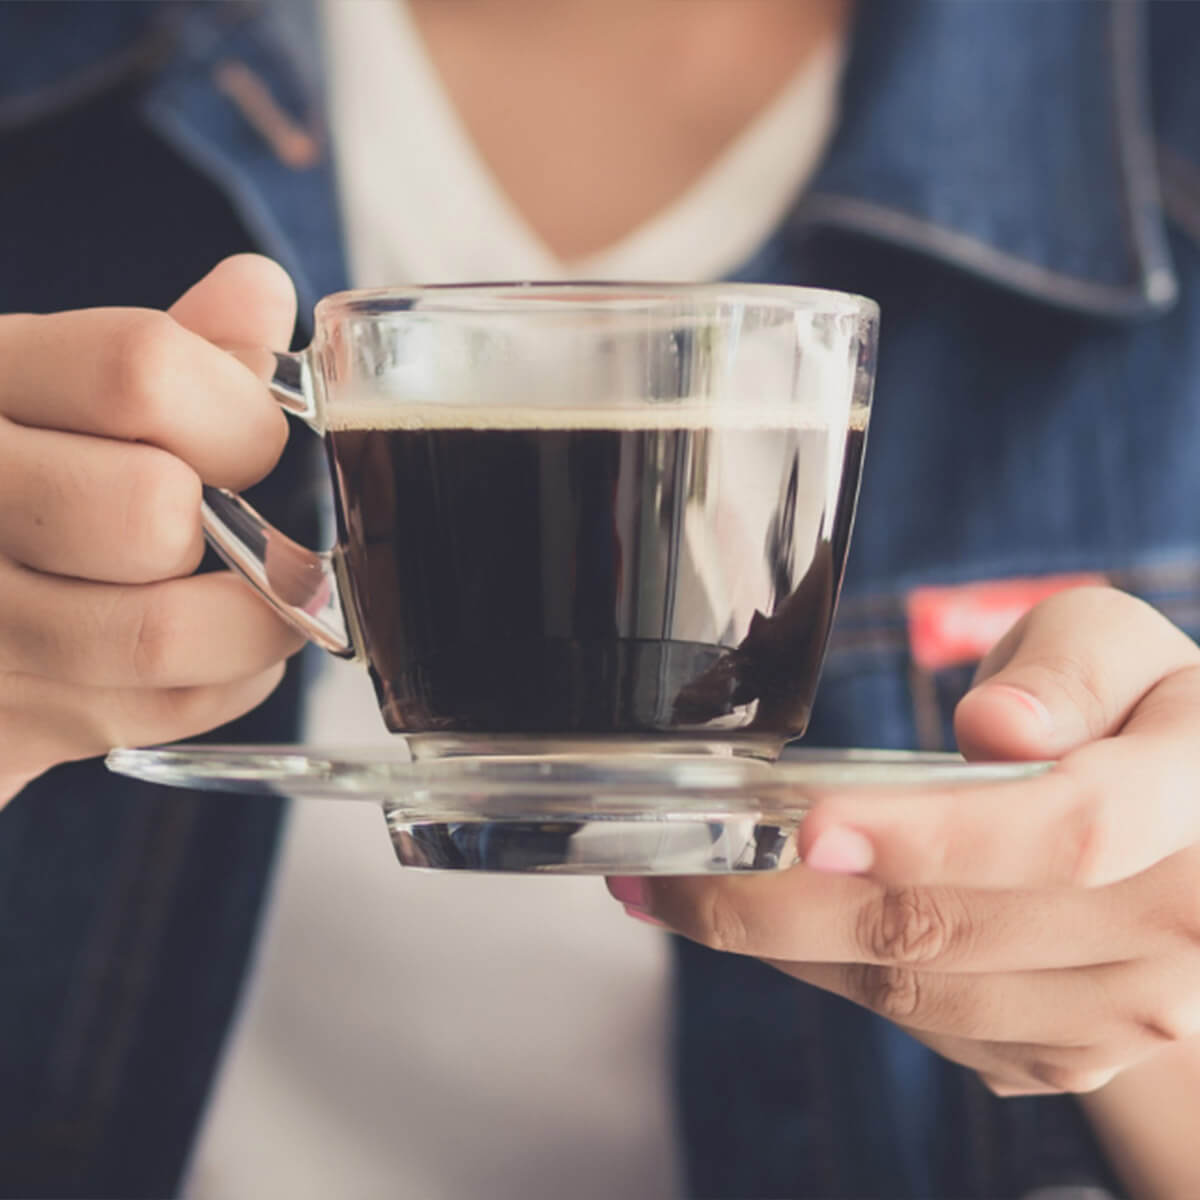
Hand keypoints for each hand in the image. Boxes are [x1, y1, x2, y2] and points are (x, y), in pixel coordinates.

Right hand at [0, 255, 305, 804]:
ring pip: (160, 636)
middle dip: (239, 523)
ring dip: (254, 621)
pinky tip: (217, 652)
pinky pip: (156, 716)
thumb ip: (160, 347)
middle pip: (149, 510)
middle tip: (250, 528)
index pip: (138, 371)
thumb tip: (262, 293)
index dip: (241, 411)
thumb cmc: (11, 474)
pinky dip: (227, 684)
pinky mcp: (0, 725)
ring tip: (262, 598)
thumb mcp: (49, 384)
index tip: (259, 440)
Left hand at [609, 586, 1199, 1095]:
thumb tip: (999, 730)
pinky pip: (921, 1025)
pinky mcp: (1063, 1050)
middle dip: (781, 903)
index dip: (933, 836)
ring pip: (917, 994)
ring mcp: (1121, 1012)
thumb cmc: (1133, 714)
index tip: (811, 828)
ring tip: (679, 891)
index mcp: (1194, 802)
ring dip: (780, 945)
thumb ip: (1071, 671)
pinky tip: (762, 924)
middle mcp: (1174, 932)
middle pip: (953, 932)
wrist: (1184, 834)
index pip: (1068, 832)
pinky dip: (823, 973)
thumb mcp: (1117, 645)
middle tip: (663, 868)